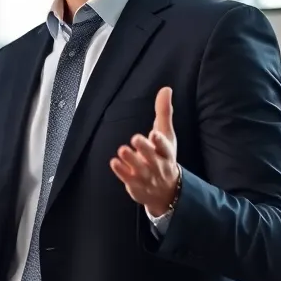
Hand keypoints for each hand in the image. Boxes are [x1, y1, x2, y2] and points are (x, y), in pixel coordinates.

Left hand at [110, 86, 179, 216]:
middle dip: (144, 148)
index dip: (160, 141)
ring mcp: (146, 175)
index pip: (165, 147)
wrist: (166, 191)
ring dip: (131, 159)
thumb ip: (164, 112)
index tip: (155, 133)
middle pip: (151, 156)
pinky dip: (121, 171)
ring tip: (122, 149)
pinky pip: (128, 178)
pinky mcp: (135, 183)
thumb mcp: (167, 135)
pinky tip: (113, 162)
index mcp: (166, 152)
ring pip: (139, 168)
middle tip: (135, 138)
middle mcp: (158, 164)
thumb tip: (166, 89)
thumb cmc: (164, 156)